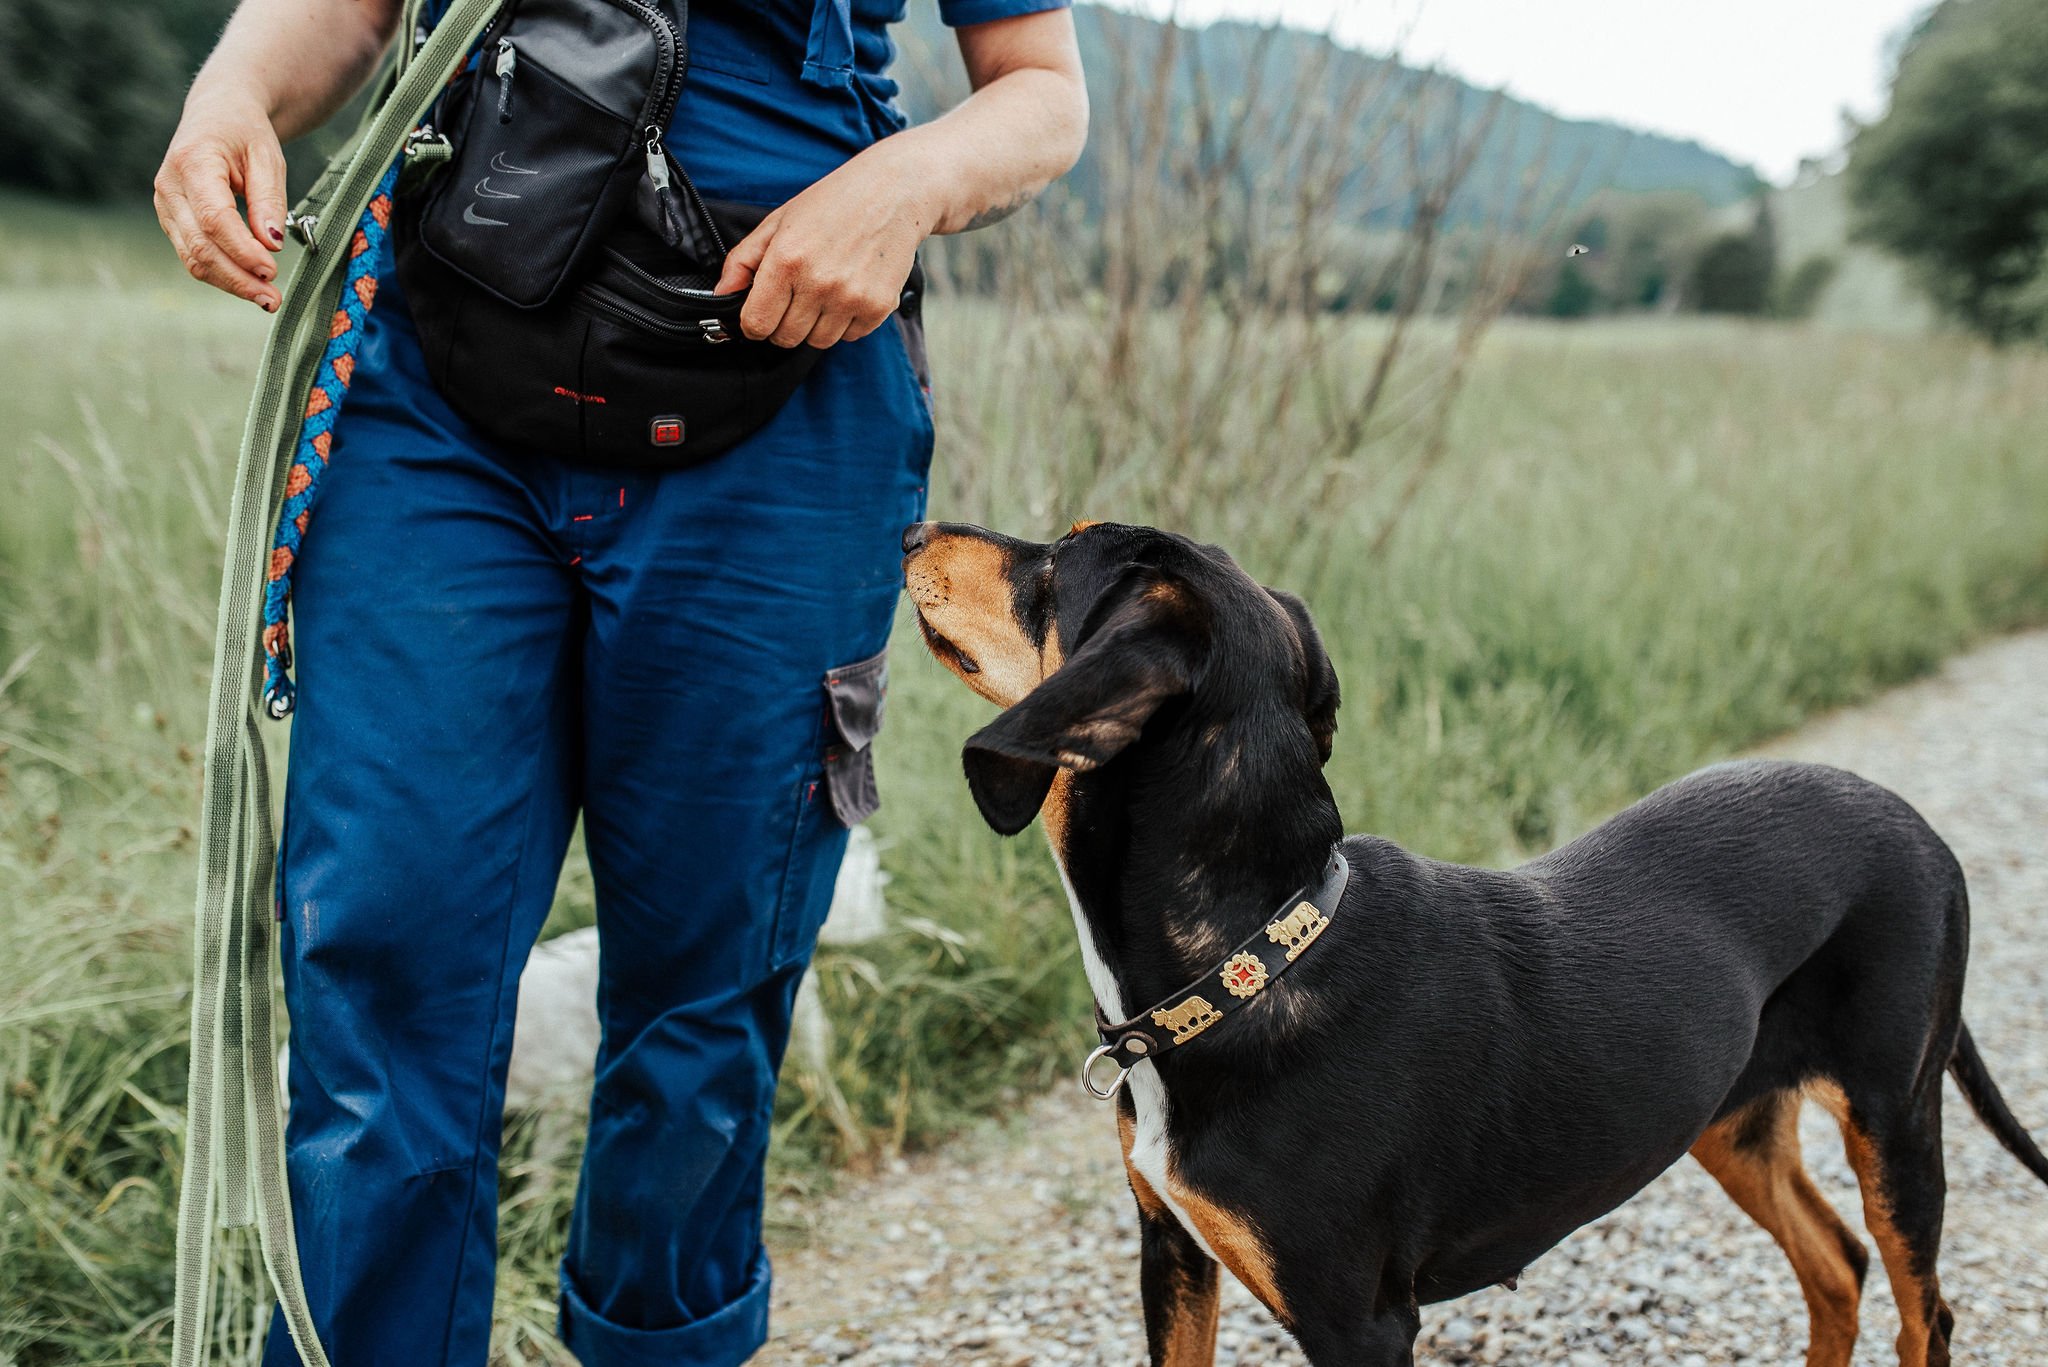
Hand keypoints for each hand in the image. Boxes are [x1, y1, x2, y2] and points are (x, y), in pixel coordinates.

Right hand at [154, 87, 288, 310]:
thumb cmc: (245, 133)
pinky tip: (250, 285)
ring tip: (267, 299)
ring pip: (193, 257)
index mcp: (192, 163)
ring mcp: (165, 206)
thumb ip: (269, 199)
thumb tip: (272, 244)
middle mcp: (169, 187)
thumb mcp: (267, 157)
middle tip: (274, 299)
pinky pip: (192, 255)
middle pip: (200, 245)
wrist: (217, 115)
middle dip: (238, 277)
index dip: (242, 250)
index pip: (214, 218)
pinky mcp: (171, 220)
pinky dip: (221, 274)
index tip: (272, 270)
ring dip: (230, 283)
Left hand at [713, 140, 931, 348]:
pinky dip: (844, 322)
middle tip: (796, 296)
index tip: (761, 313)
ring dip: (815, 324)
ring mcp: (851, 298)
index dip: (753, 322)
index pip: (756, 324)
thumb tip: (720, 294)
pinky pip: (849, 336)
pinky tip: (849, 291)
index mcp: (787, 260)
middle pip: (785, 338)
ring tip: (824, 291)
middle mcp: (819, 283)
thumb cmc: (832, 204)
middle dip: (783, 323)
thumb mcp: (778, 222)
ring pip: (818, 342)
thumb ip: (743, 260)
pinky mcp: (878, 307)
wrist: (893, 192)